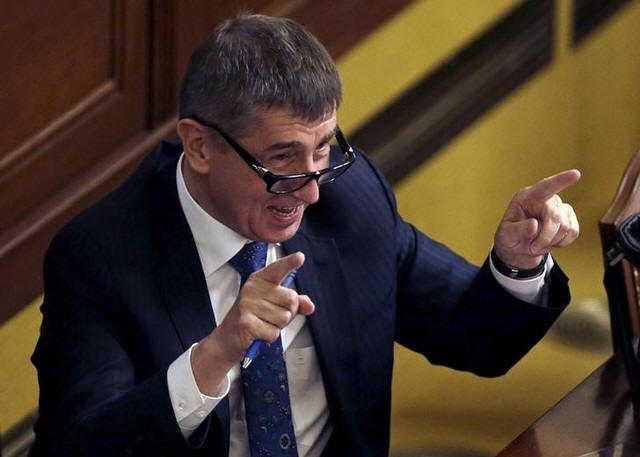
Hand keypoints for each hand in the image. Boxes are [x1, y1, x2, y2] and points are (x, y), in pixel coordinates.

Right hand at [192, 252, 314, 394]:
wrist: (227, 340)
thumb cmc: (251, 319)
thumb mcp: (273, 307)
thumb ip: (293, 304)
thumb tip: (309, 305)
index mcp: (259, 281)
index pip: (277, 269)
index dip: (290, 263)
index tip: (300, 257)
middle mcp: (252, 289)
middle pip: (291, 299)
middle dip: (288, 313)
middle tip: (271, 317)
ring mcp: (247, 305)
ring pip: (284, 318)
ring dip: (277, 327)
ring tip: (263, 324)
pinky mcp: (246, 323)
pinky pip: (274, 332)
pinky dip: (269, 337)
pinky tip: (258, 334)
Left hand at [494, 169, 580, 269]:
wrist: (518, 248)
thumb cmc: (510, 237)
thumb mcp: (506, 235)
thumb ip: (518, 230)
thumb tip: (534, 224)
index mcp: (526, 197)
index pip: (545, 187)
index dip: (560, 180)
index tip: (576, 174)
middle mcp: (545, 199)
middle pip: (555, 216)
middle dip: (546, 236)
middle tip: (533, 248)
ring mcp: (559, 208)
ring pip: (566, 226)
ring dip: (552, 241)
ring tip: (538, 244)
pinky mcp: (569, 219)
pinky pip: (573, 232)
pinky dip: (561, 242)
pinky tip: (550, 242)